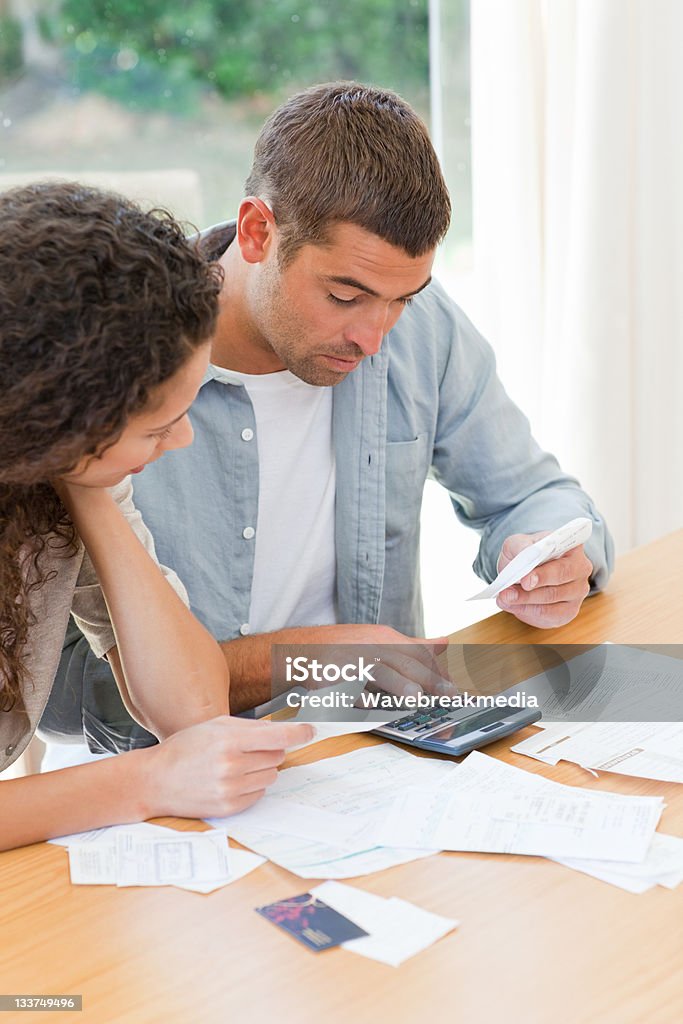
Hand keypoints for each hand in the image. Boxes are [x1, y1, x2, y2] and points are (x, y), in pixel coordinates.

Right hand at [141, 716, 313, 818]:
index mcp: (229, 741)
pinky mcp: (230, 808)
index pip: (278, 736)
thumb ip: (249, 727)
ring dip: (261, 769)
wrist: (155, 781)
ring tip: (234, 766)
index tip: (311, 731)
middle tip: (247, 749)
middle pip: (278, 756)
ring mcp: (231, 789)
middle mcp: (232, 766)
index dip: (299, 733)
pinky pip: (260, 792)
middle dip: (269, 750)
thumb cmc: (186, 748)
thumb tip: (281, 730)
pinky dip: (252, 785)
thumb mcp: (215, 726)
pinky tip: (230, 780)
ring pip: (271, 775)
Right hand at [305, 624, 453, 699]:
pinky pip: (351, 689)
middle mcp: (371, 647)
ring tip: (417, 698)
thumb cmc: (344, 649)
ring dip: (398, 684)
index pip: (418, 653)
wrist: (302, 650)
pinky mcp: (334, 678)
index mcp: (384, 638)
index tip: (453, 688)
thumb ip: (412, 645)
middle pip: (405, 662)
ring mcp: (352, 662)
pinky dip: (364, 698)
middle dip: (429, 679)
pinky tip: (376, 707)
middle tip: (450, 695)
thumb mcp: (379, 640)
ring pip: (379, 671)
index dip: (438, 672)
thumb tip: (444, 643)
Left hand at [495, 532, 592, 627]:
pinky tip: (512, 606)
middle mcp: (581, 568)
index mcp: (572, 547)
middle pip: (558, 583)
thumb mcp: (518, 543)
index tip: (526, 580)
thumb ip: (520, 546)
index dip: (544, 573)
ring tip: (504, 598)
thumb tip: (524, 555)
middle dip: (530, 591)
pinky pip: (549, 614)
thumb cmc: (526, 553)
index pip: (562, 561)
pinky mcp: (569, 610)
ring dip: (524, 601)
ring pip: (551, 600)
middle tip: (508, 593)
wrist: (526, 570)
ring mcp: (578, 591)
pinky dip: (527, 611)